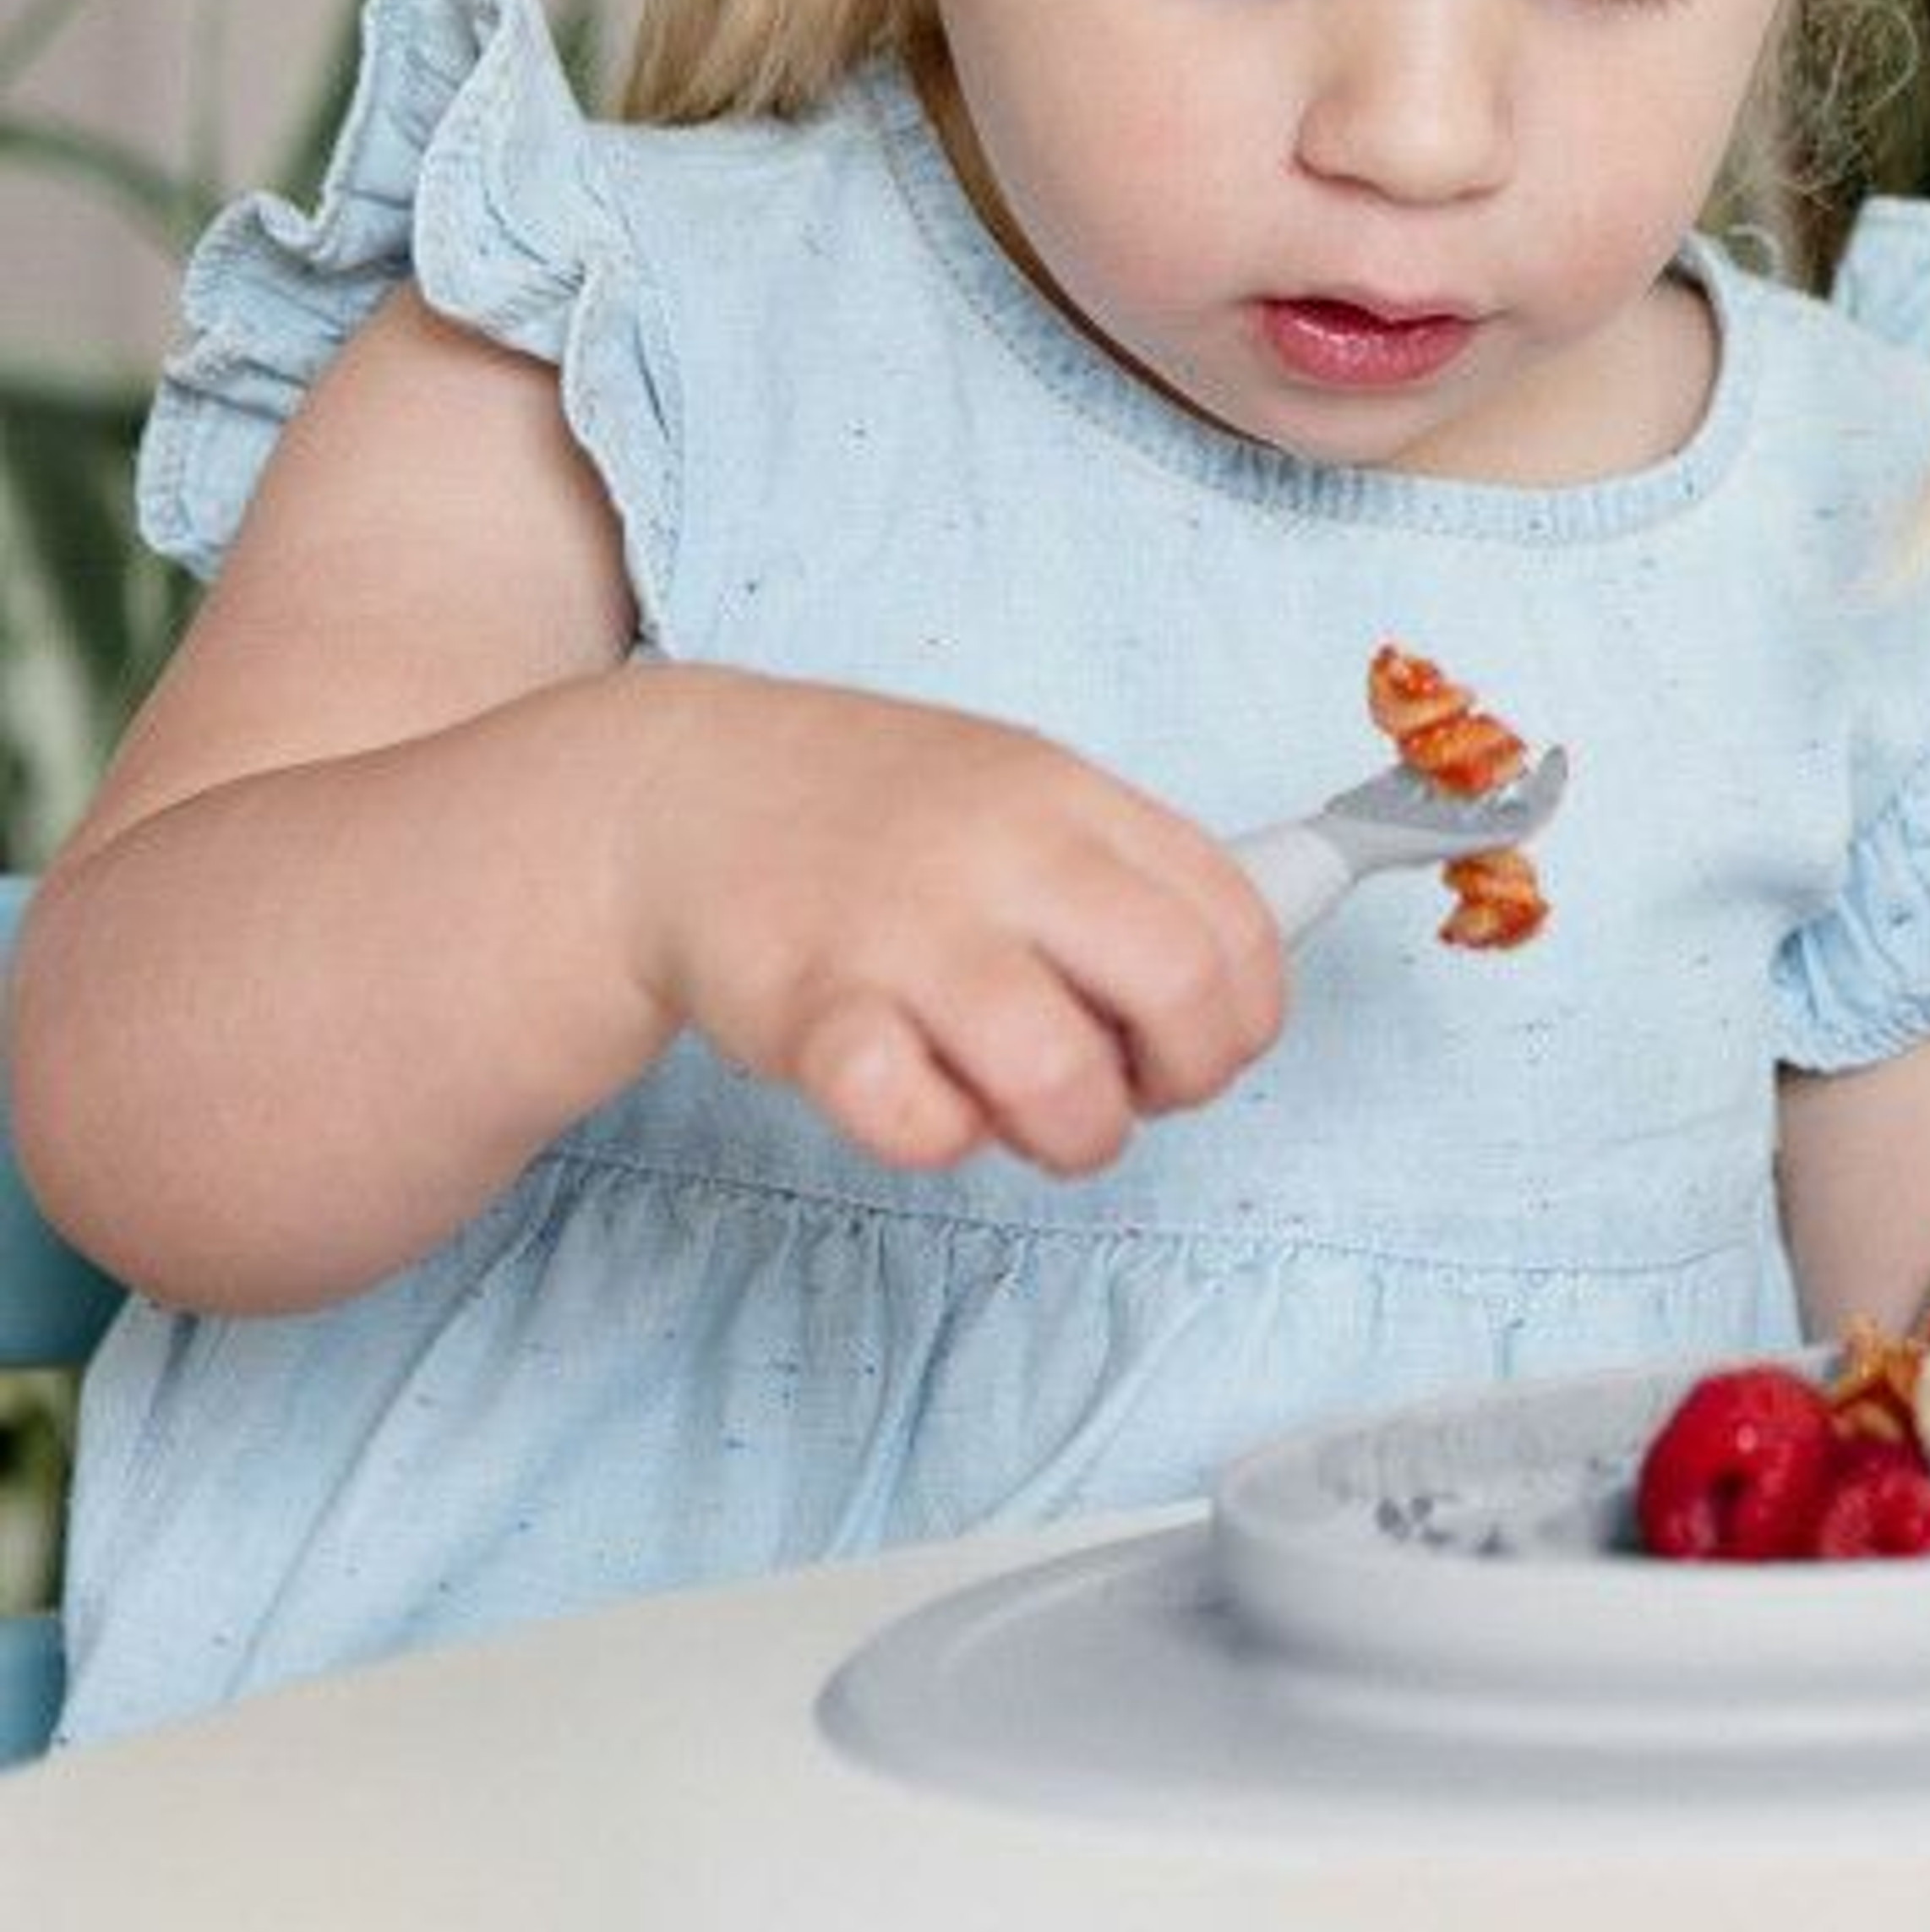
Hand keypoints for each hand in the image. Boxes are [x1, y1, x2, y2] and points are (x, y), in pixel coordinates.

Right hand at [605, 665, 1284, 1177]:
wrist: (683, 794)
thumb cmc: (878, 818)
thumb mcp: (1023, 795)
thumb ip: (1123, 876)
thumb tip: (1230, 992)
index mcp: (1072, 797)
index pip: (1236, 918)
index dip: (1243, 1014)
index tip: (1198, 1043)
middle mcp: (1004, 854)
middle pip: (1179, 986)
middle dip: (1185, 1078)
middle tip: (1128, 1091)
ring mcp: (906, 932)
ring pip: (1061, 1073)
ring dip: (1072, 1132)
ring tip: (1028, 1113)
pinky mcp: (811, 1012)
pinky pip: (915, 1121)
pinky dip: (939, 1137)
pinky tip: (920, 1098)